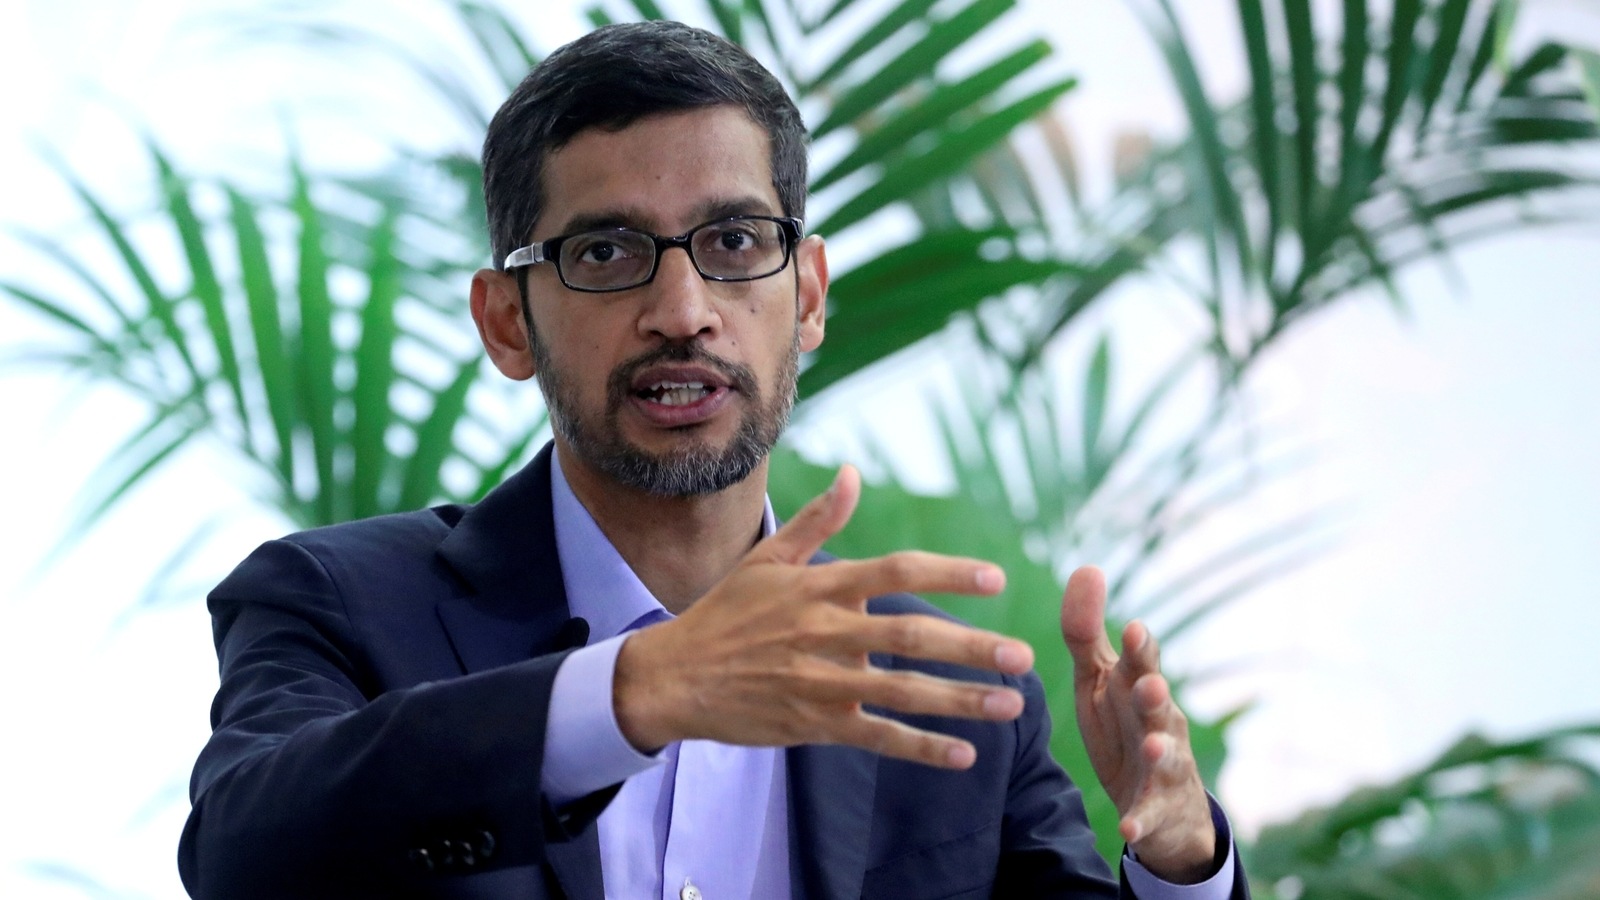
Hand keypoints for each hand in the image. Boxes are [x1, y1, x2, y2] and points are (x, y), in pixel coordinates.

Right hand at [612, 465, 1035, 768]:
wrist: (675, 676)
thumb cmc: (725, 613)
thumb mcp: (767, 559)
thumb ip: (817, 521)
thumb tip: (852, 474)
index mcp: (820, 587)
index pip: (896, 571)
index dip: (948, 573)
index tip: (997, 579)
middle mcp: (825, 632)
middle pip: (911, 635)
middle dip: (971, 646)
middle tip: (1022, 655)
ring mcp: (820, 681)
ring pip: (901, 691)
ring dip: (959, 700)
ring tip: (1009, 704)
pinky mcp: (813, 724)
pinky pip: (876, 737)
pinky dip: (920, 748)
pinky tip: (963, 755)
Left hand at [1060, 565, 1216, 882]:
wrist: (1160, 802)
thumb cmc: (1125, 724)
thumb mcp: (1100, 680)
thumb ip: (1086, 631)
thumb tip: (1086, 567)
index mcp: (1139, 687)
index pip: (1143, 664)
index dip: (1142, 649)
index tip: (1136, 628)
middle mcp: (1159, 722)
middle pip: (1159, 705)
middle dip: (1155, 693)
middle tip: (1150, 684)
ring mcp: (1162, 765)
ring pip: (1165, 756)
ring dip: (1159, 750)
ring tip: (1152, 748)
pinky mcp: (1154, 807)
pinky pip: (1147, 815)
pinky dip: (1139, 820)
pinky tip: (1127, 828)